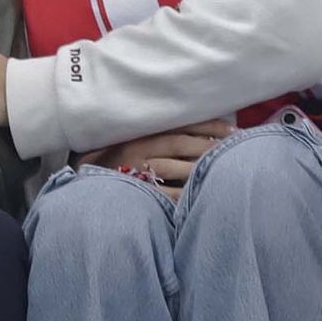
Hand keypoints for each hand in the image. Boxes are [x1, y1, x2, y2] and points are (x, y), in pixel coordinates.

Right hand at [81, 120, 234, 193]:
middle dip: (211, 146)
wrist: (85, 180)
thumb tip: (195, 130)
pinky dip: (183, 195)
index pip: (182, 124)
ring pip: (175, 167)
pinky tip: (201, 196)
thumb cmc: (113, 157)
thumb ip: (158, 132)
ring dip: (201, 169)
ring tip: (224, 170)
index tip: (232, 129)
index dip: (209, 125)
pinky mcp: (135, 190)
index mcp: (144, 130)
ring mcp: (137, 169)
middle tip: (236, 148)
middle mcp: (141, 146)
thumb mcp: (132, 137)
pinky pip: (164, 194)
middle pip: (182, 143)